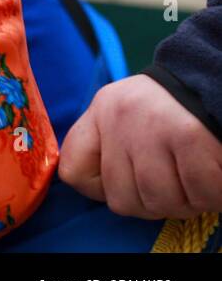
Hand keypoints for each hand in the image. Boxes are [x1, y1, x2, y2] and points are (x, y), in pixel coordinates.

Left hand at [60, 74, 221, 218]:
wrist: (214, 77)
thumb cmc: (176, 110)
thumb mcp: (129, 116)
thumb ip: (111, 149)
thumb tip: (103, 191)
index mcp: (101, 112)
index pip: (73, 172)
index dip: (100, 189)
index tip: (128, 180)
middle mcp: (117, 117)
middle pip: (122, 200)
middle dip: (154, 203)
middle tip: (176, 184)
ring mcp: (149, 126)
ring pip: (159, 202)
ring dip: (186, 202)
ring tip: (196, 179)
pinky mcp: (188, 135)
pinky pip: (199, 194)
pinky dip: (212, 195)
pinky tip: (214, 176)